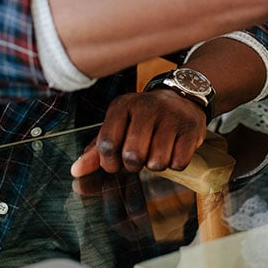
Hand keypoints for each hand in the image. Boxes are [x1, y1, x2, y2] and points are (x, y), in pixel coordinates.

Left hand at [70, 90, 206, 176]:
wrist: (182, 96)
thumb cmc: (144, 117)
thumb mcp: (118, 124)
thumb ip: (97, 148)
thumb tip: (76, 171)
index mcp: (122, 106)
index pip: (107, 144)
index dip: (110, 162)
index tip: (117, 160)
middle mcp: (146, 107)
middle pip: (133, 156)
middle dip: (135, 164)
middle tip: (140, 155)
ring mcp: (171, 116)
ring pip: (157, 163)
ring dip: (156, 164)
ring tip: (158, 150)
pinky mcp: (191, 127)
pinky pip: (179, 163)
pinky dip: (175, 163)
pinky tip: (174, 148)